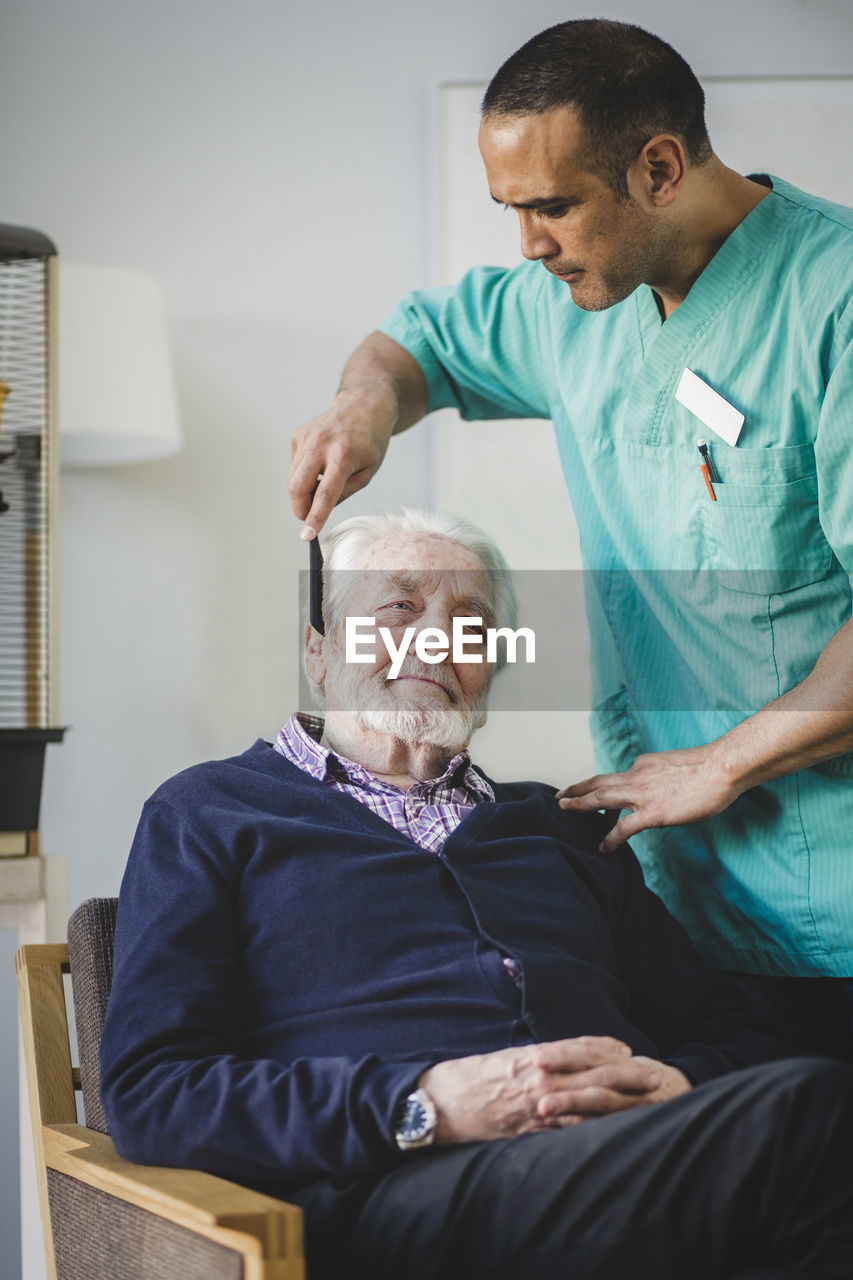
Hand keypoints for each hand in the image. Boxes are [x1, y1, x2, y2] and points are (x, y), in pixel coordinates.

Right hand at [288, 331, 427, 538]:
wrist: (364, 405)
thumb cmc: (370, 441)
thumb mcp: (368, 471)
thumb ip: (344, 492)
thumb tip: (318, 508)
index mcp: (343, 455)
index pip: (325, 494)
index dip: (314, 518)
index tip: (307, 535)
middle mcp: (321, 444)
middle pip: (297, 487)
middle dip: (299, 509)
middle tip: (308, 517)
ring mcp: (307, 437)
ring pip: (293, 478)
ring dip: (304, 490)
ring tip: (324, 480)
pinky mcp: (298, 435)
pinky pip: (295, 465)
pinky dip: (305, 472)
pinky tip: (321, 461)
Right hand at [418, 1038, 690, 1144]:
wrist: (438, 1103)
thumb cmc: (467, 1080)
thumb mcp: (501, 1061)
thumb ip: (531, 1061)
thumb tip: (556, 1060)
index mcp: (531, 1056)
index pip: (578, 1048)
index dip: (606, 1049)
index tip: (627, 1050)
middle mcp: (538, 1077)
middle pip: (591, 1073)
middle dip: (625, 1076)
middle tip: (652, 1077)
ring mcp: (535, 1106)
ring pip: (585, 1101)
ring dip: (617, 1102)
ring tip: (641, 1103)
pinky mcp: (529, 1131)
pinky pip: (567, 1129)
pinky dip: (591, 1127)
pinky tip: (610, 1129)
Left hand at [556, 743, 743, 853]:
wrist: (722, 768)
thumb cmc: (710, 767)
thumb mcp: (677, 765)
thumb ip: (663, 774)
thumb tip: (663, 785)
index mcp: (644, 764)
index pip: (619, 776)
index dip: (603, 785)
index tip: (592, 791)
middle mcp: (637, 775)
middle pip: (598, 782)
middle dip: (577, 790)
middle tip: (560, 797)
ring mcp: (642, 794)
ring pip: (600, 798)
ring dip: (580, 805)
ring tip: (565, 811)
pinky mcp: (652, 813)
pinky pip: (623, 828)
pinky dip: (610, 837)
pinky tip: (603, 847)